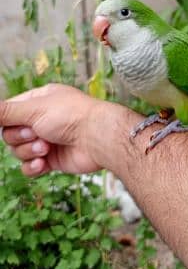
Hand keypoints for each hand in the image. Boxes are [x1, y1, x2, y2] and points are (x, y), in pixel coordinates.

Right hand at [0, 84, 116, 175]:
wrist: (98, 138)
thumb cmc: (72, 116)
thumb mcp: (34, 108)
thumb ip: (7, 111)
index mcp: (39, 101)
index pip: (9, 111)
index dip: (7, 120)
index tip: (9, 125)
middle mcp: (43, 119)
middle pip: (11, 134)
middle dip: (20, 137)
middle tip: (36, 134)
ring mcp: (47, 139)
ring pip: (19, 151)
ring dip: (29, 151)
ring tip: (46, 147)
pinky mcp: (53, 159)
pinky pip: (30, 167)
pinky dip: (33, 167)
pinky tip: (43, 163)